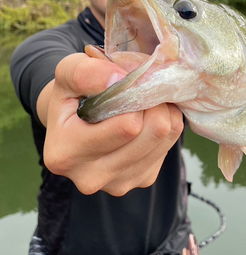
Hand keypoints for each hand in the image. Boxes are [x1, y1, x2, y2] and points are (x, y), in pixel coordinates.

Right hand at [43, 53, 183, 195]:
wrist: (72, 122)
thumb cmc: (71, 94)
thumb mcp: (67, 71)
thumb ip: (85, 73)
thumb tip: (119, 79)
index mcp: (66, 152)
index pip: (128, 125)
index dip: (136, 94)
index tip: (129, 79)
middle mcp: (90, 177)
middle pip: (153, 132)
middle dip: (153, 101)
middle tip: (141, 87)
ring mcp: (118, 183)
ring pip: (165, 138)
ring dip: (162, 111)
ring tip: (143, 99)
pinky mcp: (140, 180)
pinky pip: (170, 146)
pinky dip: (166, 124)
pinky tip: (147, 117)